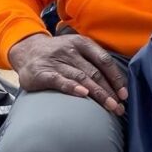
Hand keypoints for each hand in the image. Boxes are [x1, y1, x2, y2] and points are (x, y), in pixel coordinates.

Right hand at [8, 33, 127, 114]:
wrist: (27, 50)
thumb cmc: (59, 54)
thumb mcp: (77, 49)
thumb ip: (93, 61)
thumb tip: (118, 84)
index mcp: (82, 43)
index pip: (104, 60)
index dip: (116, 78)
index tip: (124, 94)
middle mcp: (71, 50)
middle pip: (95, 72)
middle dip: (109, 91)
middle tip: (119, 107)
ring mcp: (56, 61)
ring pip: (81, 77)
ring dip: (98, 94)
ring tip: (109, 106)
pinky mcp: (42, 73)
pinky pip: (59, 80)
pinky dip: (72, 87)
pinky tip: (83, 95)